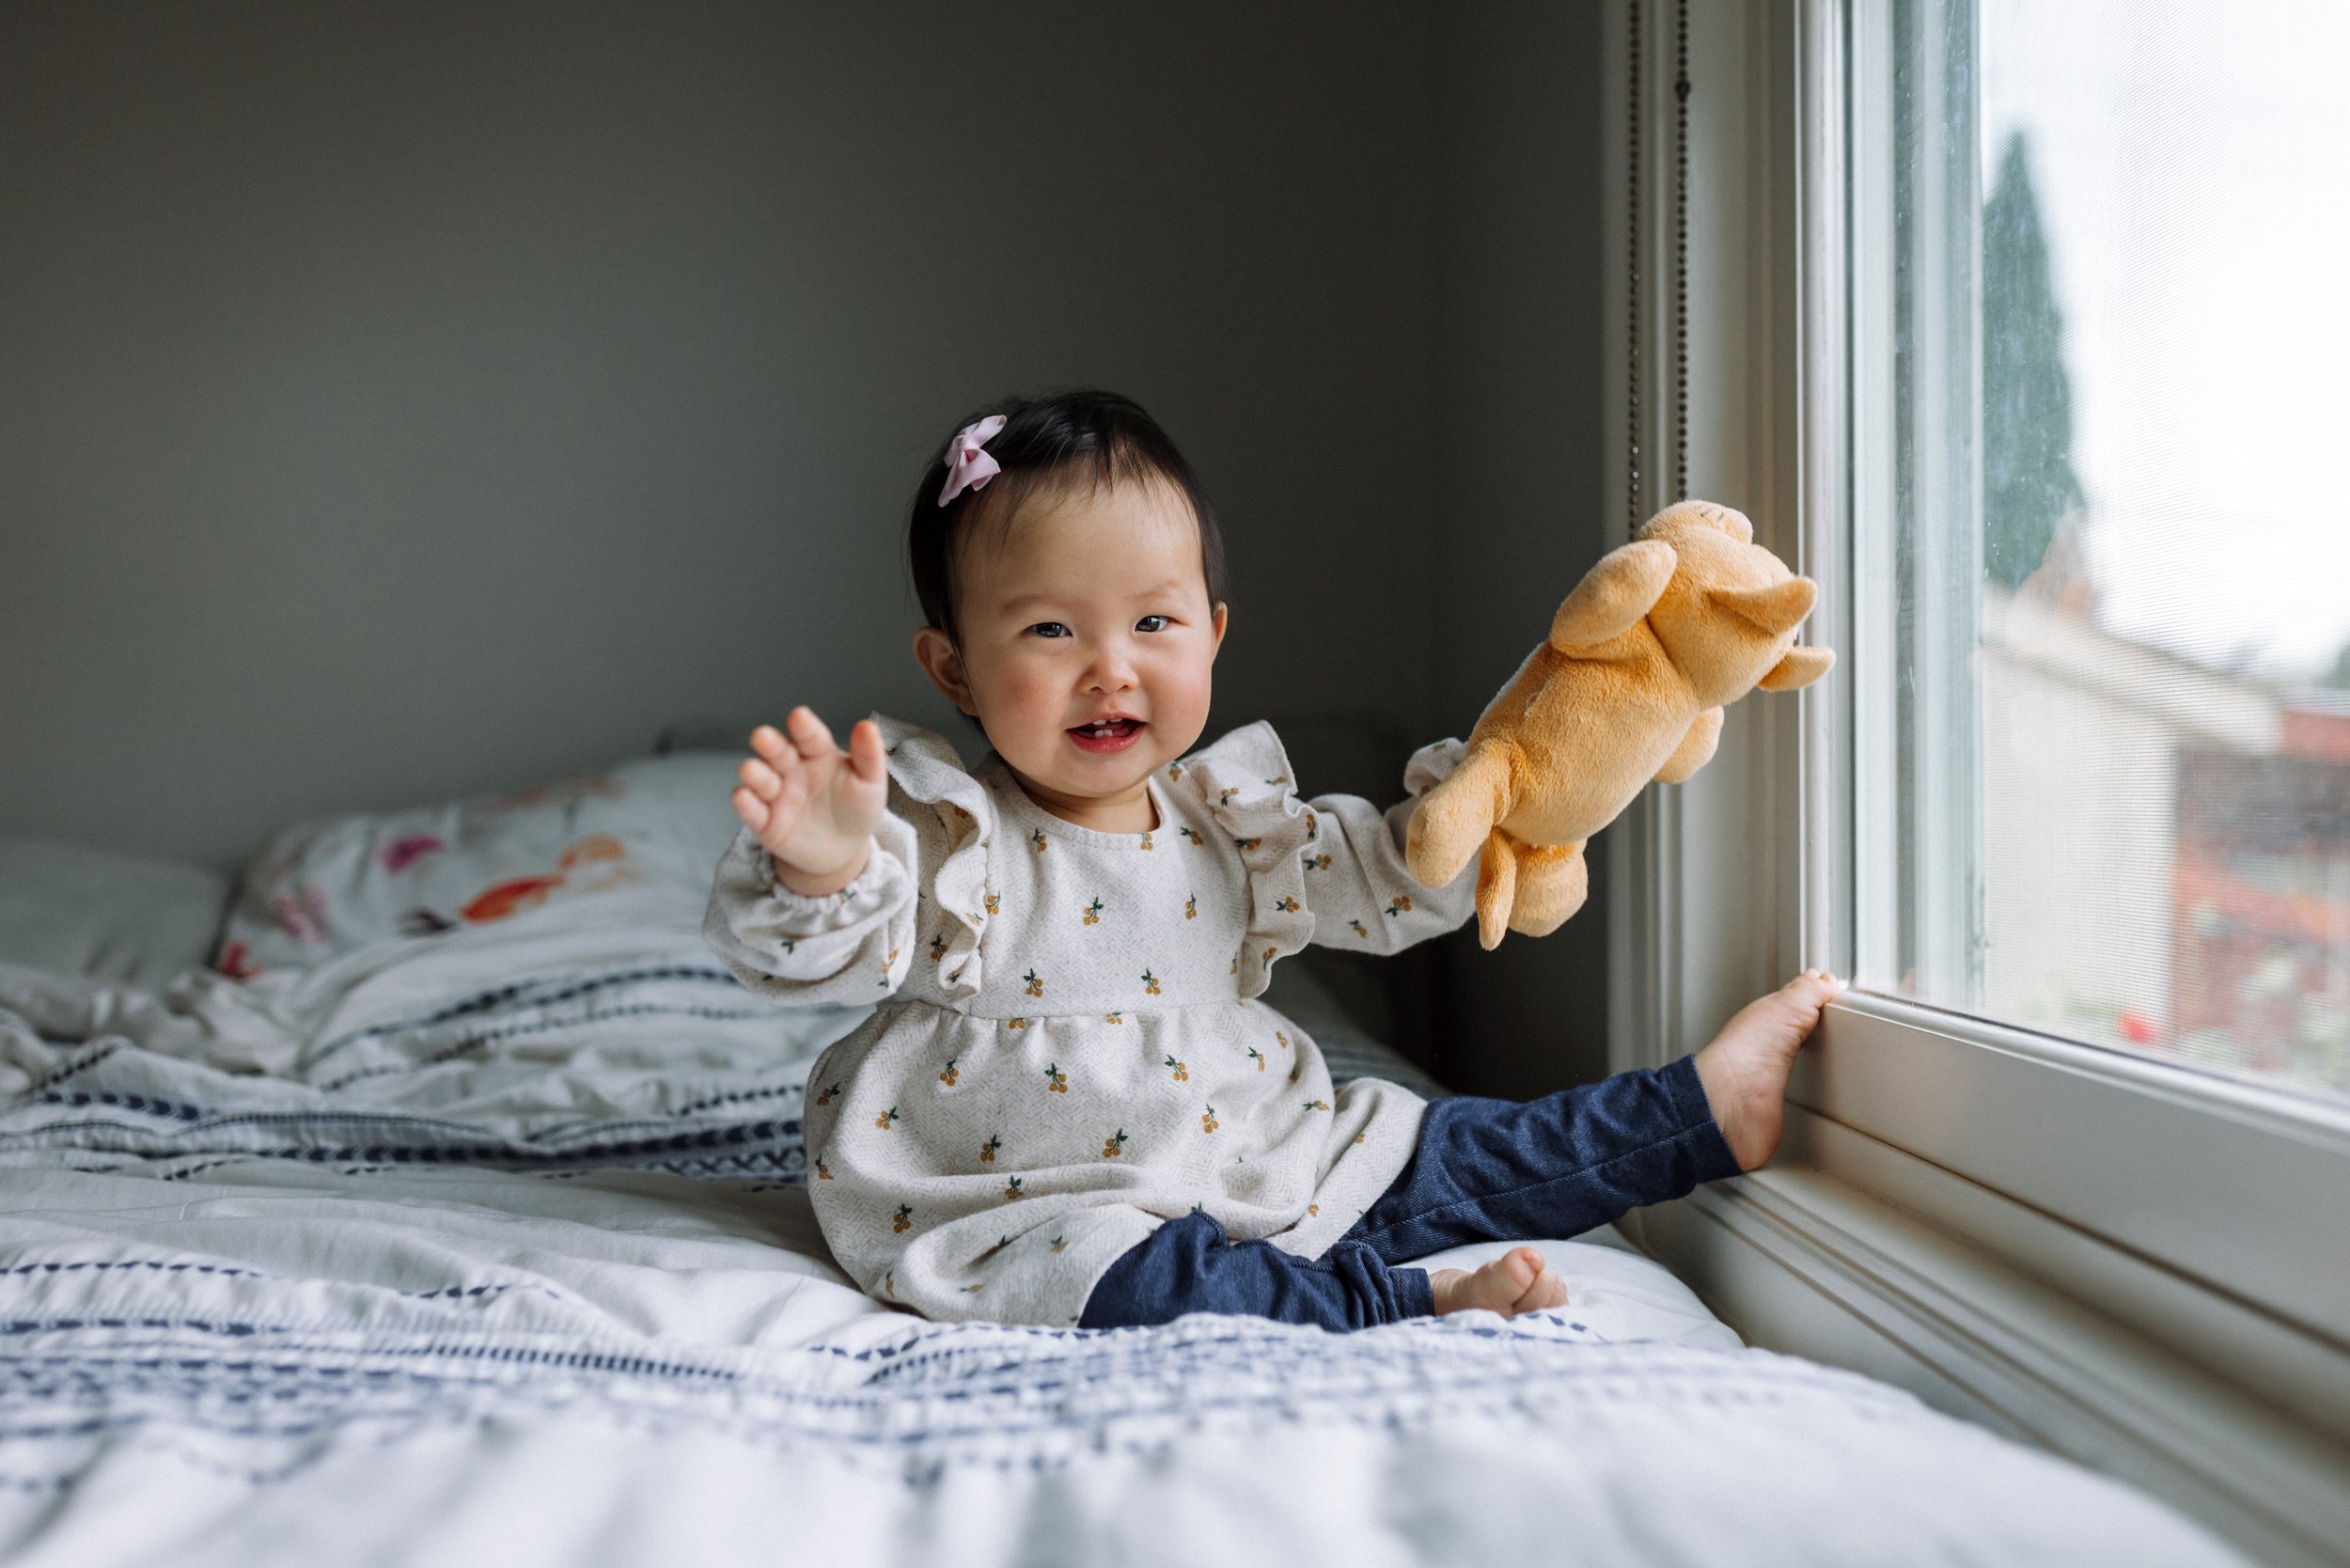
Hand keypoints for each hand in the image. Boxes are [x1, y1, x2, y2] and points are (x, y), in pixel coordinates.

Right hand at [732, 708, 887, 894]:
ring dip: (753, 773)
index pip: (809, 736)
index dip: (803, 726)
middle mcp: (791, 768)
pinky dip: (745, 803)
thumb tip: (867, 725)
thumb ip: (869, 755)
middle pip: (776, 750)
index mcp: (817, 752)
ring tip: (753, 771)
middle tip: (763, 737)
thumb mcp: (870, 782)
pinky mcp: (764, 821)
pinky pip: (751, 810)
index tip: (798, 716)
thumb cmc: (856, 808)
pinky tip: (743, 797)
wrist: (843, 849)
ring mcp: (775, 793)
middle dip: (768, 743)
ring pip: (758, 777)